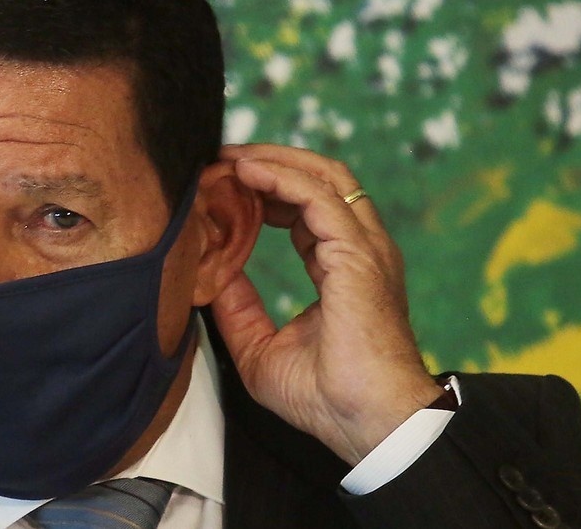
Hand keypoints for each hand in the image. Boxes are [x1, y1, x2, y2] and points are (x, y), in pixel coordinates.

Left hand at [211, 144, 441, 464]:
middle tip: (223, 157)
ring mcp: (365, 248)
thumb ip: (239, 308)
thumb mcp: (261, 348)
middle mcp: (360, 249)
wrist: (366, 424)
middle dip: (271, 161)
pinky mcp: (359, 254)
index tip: (226, 183)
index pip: (307, 208)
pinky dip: (281, 176)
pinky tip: (247, 172)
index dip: (268, 190)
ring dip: (274, 159)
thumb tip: (213, 276)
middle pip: (320, 179)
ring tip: (230, 157)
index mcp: (343, 268)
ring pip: (324, 176)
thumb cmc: (326, 397)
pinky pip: (318, 196)